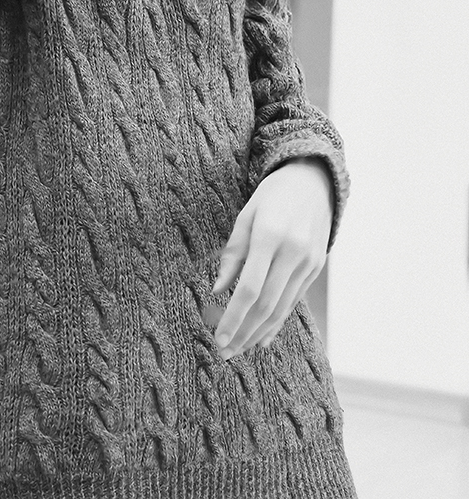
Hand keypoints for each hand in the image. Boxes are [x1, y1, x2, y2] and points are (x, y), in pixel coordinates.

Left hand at [208, 157, 333, 358]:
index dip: (233, 318)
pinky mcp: (317, 268)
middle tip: (224, 352)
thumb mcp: (246, 215)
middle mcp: (294, 253)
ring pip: (282, 308)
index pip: (250, 289)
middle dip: (244, 333)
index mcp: (271, 236)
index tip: (218, 337)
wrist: (314, 181)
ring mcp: (309, 262)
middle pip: (266, 305)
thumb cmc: (272, 196)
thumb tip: (217, 290)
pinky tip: (263, 336)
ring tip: (239, 349)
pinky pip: (294, 301)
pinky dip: (277, 322)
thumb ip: (232, 254)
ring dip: (259, 333)